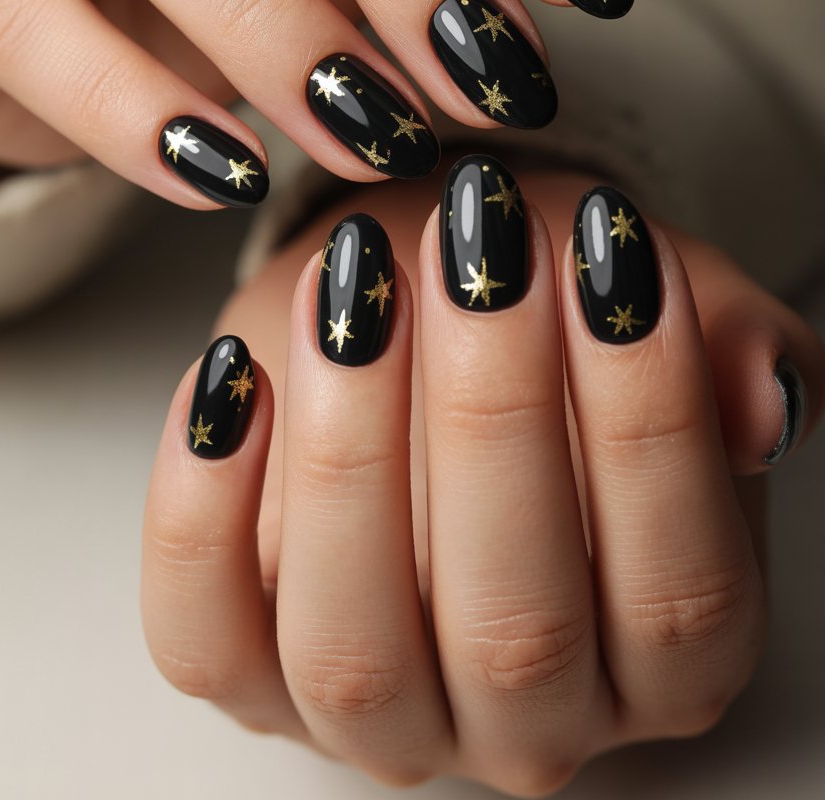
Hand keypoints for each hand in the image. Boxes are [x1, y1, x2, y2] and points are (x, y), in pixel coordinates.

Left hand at [141, 160, 821, 792]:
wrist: (427, 331)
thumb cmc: (552, 329)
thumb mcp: (663, 316)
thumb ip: (731, 351)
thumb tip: (761, 399)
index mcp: (666, 659)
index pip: (680, 586)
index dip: (648, 420)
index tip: (611, 257)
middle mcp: (529, 718)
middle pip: (516, 625)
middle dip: (497, 414)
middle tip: (480, 245)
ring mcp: (382, 714)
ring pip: (354, 651)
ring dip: (351, 451)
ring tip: (356, 285)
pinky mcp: (249, 675)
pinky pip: (207, 636)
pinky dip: (201, 511)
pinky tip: (230, 376)